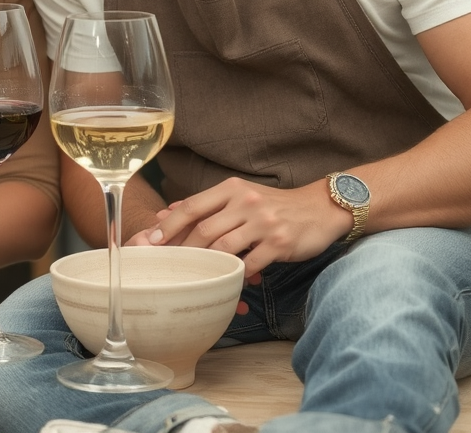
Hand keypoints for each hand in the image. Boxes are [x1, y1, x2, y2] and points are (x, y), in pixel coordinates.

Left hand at [140, 177, 352, 277]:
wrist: (318, 208)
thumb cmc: (273, 205)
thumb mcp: (241, 196)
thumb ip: (208, 205)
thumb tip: (169, 212)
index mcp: (232, 189)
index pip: (193, 206)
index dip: (170, 224)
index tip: (152, 240)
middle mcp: (245, 202)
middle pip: (204, 228)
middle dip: (182, 249)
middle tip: (167, 265)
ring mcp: (263, 222)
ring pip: (224, 246)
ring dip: (207, 264)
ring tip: (193, 276)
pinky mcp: (279, 242)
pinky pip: (250, 263)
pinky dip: (236, 275)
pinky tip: (228, 282)